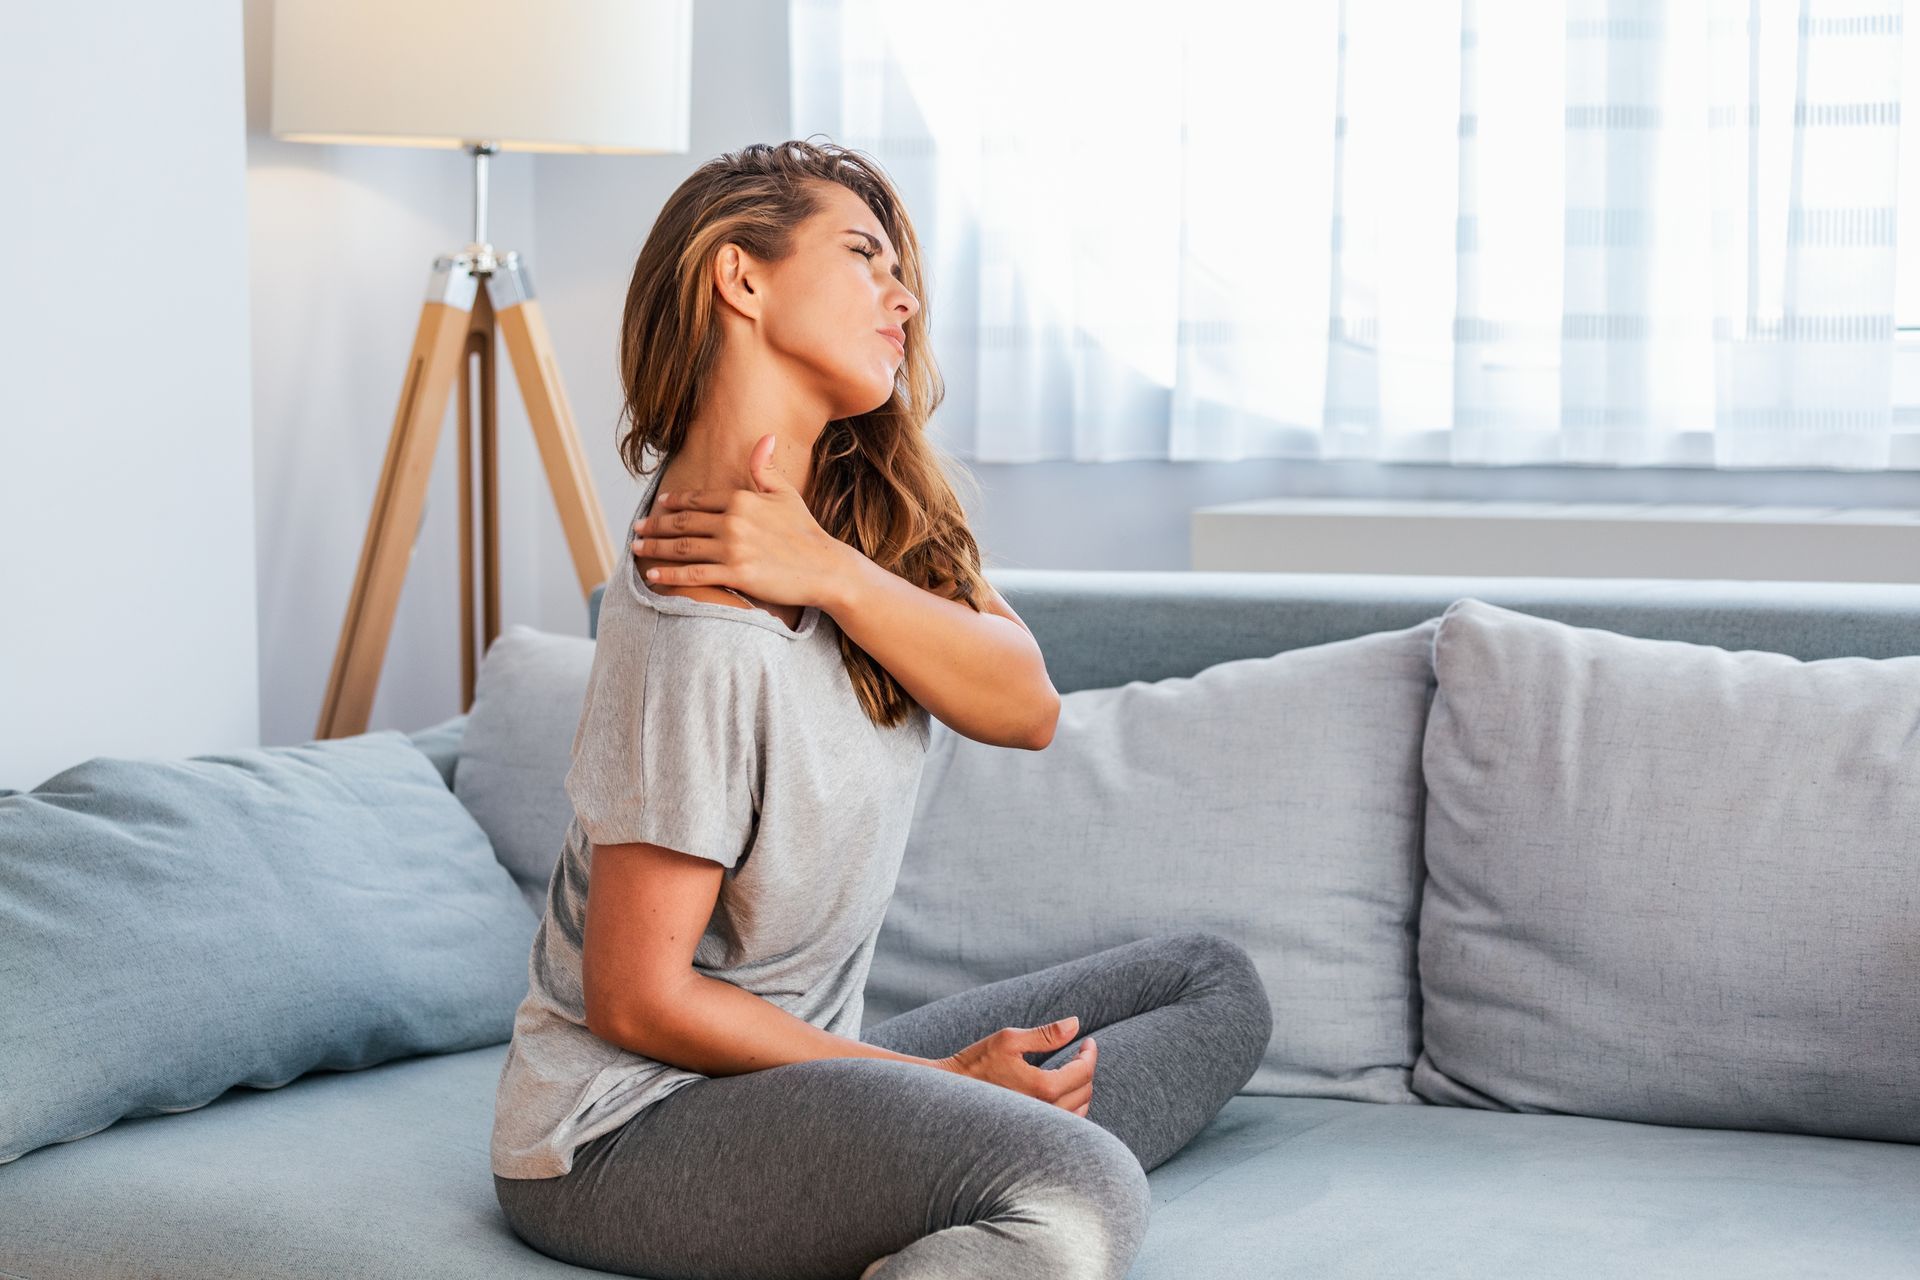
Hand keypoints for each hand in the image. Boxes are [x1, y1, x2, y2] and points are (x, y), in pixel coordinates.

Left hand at [631, 433, 848, 608]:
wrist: (824, 566)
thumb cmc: (805, 531)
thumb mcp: (786, 494)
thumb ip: (766, 468)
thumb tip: (765, 437)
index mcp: (742, 499)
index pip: (698, 499)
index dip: (674, 502)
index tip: (659, 505)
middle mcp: (733, 521)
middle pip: (683, 523)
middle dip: (655, 525)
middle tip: (637, 529)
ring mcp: (733, 549)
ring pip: (683, 547)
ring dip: (655, 548)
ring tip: (638, 549)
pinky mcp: (735, 574)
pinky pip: (694, 573)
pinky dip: (669, 574)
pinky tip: (652, 575)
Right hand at [936, 1015, 1096, 1116]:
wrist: (949, 1096)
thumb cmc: (976, 1064)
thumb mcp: (1009, 1040)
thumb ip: (1046, 1034)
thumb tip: (1075, 1024)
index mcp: (1043, 1087)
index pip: (1084, 1071)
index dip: (1090, 1053)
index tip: (1088, 1041)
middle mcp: (1045, 1111)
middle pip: (1085, 1090)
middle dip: (1087, 1068)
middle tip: (1080, 1051)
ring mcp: (1039, 1126)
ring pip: (1080, 1110)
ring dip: (1082, 1088)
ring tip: (1074, 1070)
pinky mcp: (1033, 1132)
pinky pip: (1067, 1123)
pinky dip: (1073, 1106)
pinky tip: (1063, 1093)